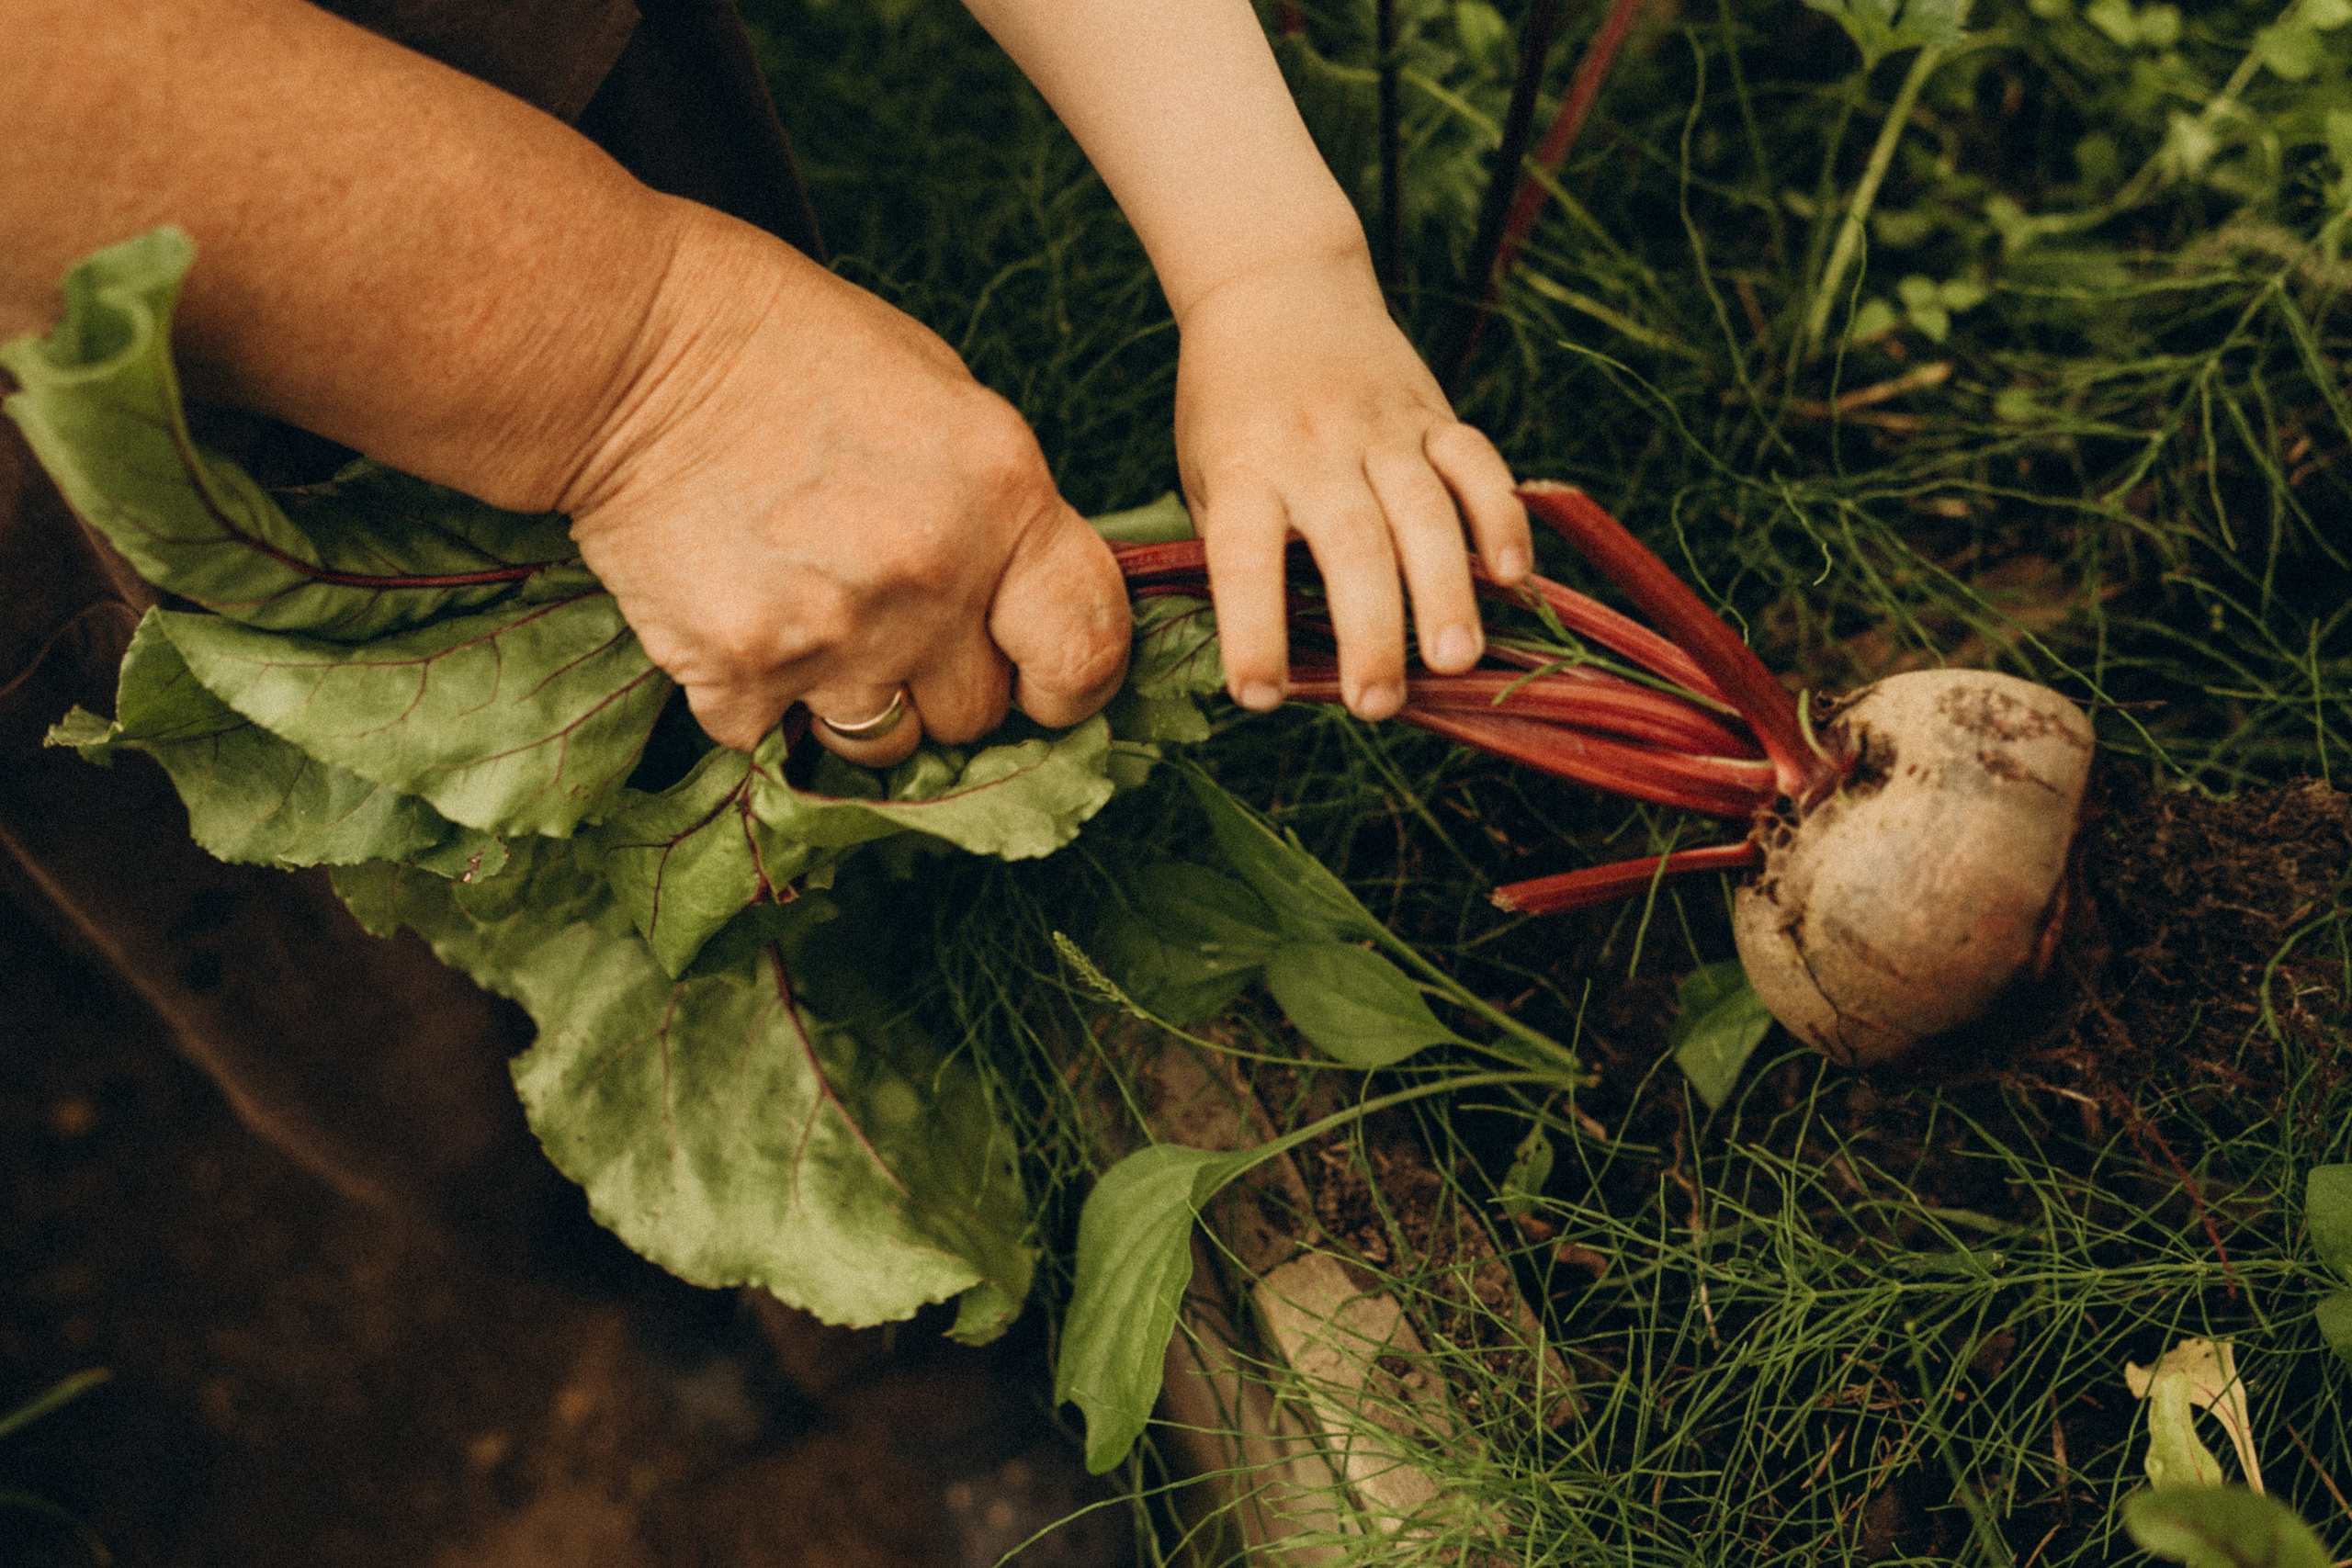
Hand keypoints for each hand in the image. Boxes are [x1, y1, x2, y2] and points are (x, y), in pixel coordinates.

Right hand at [557, 208, 1129, 763]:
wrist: (631, 349)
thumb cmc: (796, 354)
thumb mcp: (948, 402)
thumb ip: (1003, 518)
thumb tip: (1030, 616)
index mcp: (1003, 501)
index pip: (1084, 652)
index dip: (1071, 685)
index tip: (1043, 684)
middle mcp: (932, 582)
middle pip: (978, 713)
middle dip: (946, 681)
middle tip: (891, 615)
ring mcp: (835, 639)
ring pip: (885, 742)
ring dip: (858, 702)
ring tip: (815, 615)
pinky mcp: (739, 676)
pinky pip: (774, 737)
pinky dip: (760, 698)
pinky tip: (742, 614)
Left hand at [1173, 246, 1529, 720]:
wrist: (1274, 286)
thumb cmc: (1231, 409)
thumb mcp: (1206, 475)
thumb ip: (1239, 551)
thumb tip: (1282, 658)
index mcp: (1243, 467)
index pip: (1242, 556)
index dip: (1252, 628)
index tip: (1258, 695)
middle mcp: (1314, 446)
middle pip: (1350, 544)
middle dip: (1368, 630)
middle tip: (1379, 703)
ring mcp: (1382, 426)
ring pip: (1424, 511)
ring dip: (1444, 590)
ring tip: (1456, 661)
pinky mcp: (1433, 412)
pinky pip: (1477, 464)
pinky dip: (1500, 517)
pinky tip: (1514, 576)